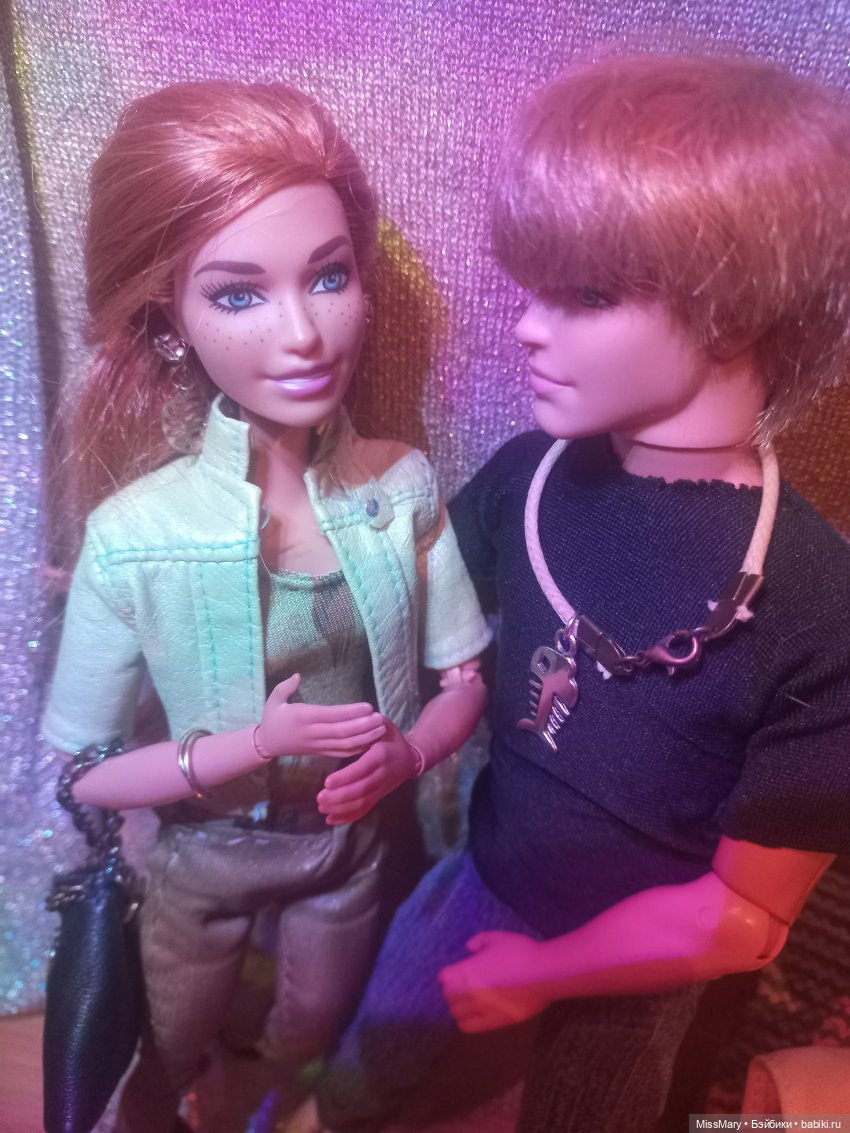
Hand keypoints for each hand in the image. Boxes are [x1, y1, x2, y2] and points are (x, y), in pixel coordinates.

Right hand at [257, 674, 385, 759]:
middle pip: (342, 732)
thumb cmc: (273, 718)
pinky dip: (357, 749)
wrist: (268, 744)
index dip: (351, 712)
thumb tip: (297, 675)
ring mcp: (318, 745)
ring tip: (381, 729)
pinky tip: (371, 742)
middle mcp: (312, 733)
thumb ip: (285, 687)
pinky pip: (341, 753)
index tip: (368, 707)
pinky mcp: (321, 752)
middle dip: (363, 726)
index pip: (331, 715)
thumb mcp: (273, 699)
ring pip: (344, 744)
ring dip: (365, 737)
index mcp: (303, 717)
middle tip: (381, 718)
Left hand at [317, 718, 418, 824]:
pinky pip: (364, 810)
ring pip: (362, 803)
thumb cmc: (392, 739)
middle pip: (361, 790)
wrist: (410, 759)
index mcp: (381, 756)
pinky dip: (348, 817)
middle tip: (319, 797)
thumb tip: (358, 714)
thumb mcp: (385, 726)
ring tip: (322, 807)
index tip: (327, 782)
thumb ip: (370, 722)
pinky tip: (331, 819)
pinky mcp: (378, 797)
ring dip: (341, 808)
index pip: (363, 769)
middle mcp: (382, 775)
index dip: (346, 777)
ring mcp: (381, 789)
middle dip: (339, 797)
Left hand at [438, 931, 550, 1031]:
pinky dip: (467, 1021)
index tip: (457, 971)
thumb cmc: (520, 952)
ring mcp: (482, 1009)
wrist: (544, 974)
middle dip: (453, 990)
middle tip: (462, 985)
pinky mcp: (494, 1022)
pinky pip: (470, 1027)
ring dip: (460, 1006)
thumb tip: (469, 948)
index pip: (443, 978)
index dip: (449, 974)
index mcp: (468, 971)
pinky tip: (476, 1013)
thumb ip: (479, 941)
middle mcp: (470, 992)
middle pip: (448, 997)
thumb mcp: (497, 938)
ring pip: (457, 1013)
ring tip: (469, 1000)